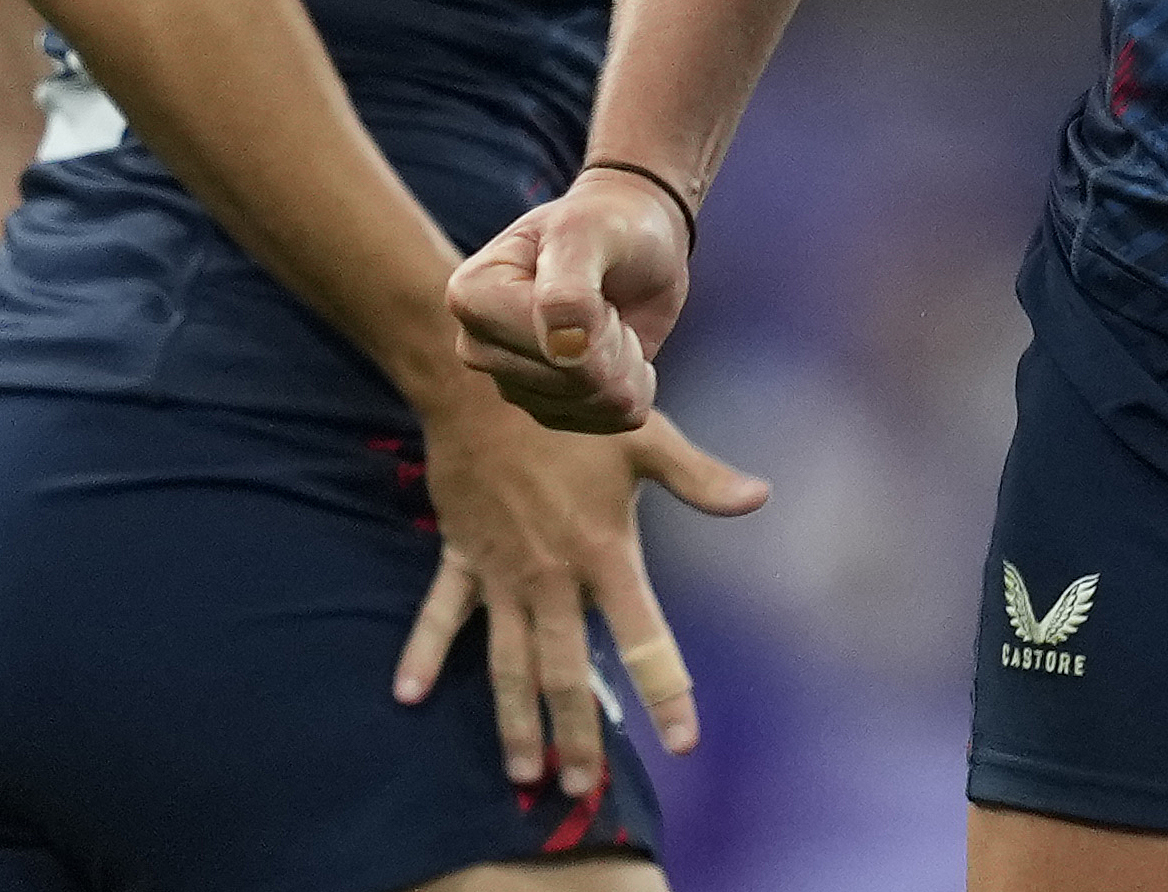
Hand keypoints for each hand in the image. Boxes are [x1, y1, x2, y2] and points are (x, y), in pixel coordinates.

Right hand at [391, 387, 767, 789]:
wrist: (486, 379)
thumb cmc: (575, 407)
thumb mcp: (645, 437)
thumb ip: (699, 478)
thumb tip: (759, 498)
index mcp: (603, 553)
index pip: (643, 637)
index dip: (665, 691)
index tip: (682, 743)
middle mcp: (552, 577)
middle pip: (566, 673)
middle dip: (575, 735)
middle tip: (580, 788)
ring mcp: (501, 573)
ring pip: (508, 663)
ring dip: (515, 719)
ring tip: (523, 773)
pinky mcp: (462, 557)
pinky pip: (440, 615)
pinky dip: (424, 653)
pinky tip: (407, 695)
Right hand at [448, 173, 691, 432]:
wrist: (631, 244)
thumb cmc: (605, 226)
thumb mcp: (588, 232)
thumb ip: (570, 287)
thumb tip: (562, 349)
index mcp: (472, 295)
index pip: (551, 341)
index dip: (597, 317)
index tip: (594, 278)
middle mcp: (479, 346)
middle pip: (571, 381)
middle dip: (614, 342)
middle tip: (608, 299)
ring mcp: (511, 382)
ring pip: (592, 405)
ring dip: (627, 363)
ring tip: (613, 320)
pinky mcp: (546, 409)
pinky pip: (607, 422)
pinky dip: (633, 387)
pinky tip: (621, 352)